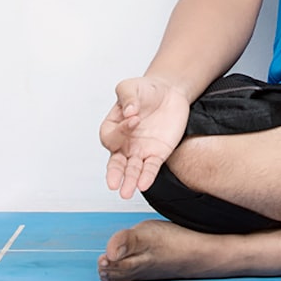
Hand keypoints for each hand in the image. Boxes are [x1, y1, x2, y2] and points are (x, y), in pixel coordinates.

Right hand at [99, 76, 190, 198]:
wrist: (170, 92)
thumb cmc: (145, 90)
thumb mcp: (131, 87)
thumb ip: (128, 97)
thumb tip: (131, 112)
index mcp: (113, 127)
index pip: (111, 136)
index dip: (121, 131)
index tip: (134, 119)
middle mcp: (124, 143)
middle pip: (116, 163)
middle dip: (114, 174)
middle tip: (113, 185)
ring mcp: (140, 151)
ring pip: (132, 170)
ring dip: (129, 181)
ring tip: (126, 193)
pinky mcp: (157, 154)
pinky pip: (151, 168)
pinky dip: (147, 176)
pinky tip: (144, 184)